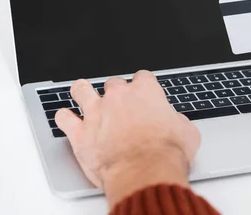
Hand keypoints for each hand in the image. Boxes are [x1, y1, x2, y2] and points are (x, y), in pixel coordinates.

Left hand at [55, 70, 200, 207]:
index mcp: (145, 92)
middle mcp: (118, 96)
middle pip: (112, 83)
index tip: (143, 96)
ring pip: (81, 89)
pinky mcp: (80, 133)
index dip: (143, 87)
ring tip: (84, 97)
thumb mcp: (187, 134)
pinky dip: (64, 119)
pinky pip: (63, 118)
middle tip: (119, 107)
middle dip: (115, 93)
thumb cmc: (166, 154)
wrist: (145, 173)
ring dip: (82, 93)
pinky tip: (68, 121)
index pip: (142, 77)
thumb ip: (178, 122)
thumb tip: (178, 123)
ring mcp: (96, 112)